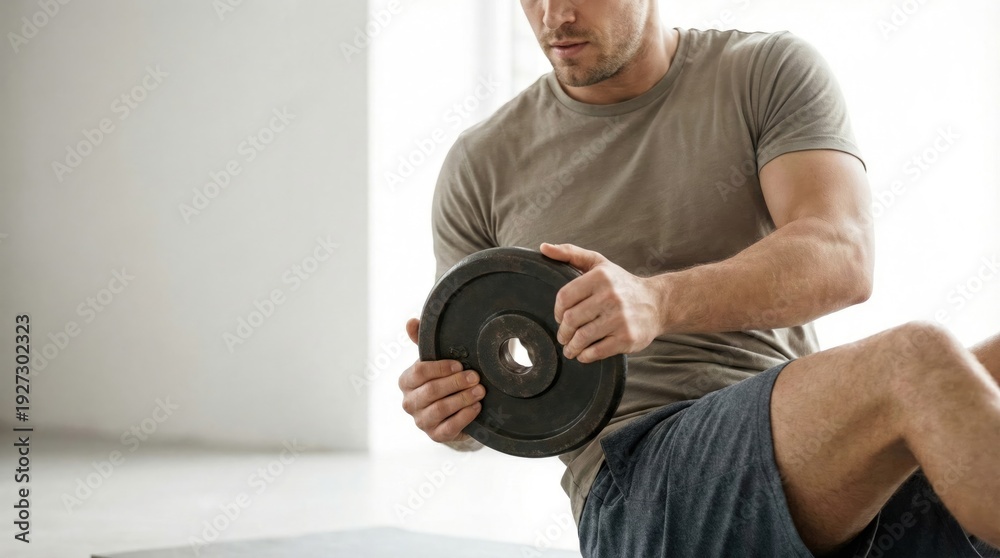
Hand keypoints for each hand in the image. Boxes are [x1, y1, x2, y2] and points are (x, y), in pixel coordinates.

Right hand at [398, 318, 484, 442]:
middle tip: (475, 377)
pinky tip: (477, 407)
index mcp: (406, 381)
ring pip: (440, 409)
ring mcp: (421, 421)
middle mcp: (409, 403)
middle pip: (431, 391)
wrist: (449, 411)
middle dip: (455, 383)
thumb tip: (411, 322)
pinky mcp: (435, 435)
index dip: (440, 368)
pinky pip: (449, 427)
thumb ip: (422, 342)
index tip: (459, 364)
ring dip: (463, 399)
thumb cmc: (440, 380)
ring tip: (480, 391)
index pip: (419, 373)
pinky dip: (465, 416)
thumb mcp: (433, 361)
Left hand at [541, 242, 663, 362]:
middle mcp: (610, 296)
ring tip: (570, 348)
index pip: (564, 297)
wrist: (658, 303)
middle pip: (571, 320)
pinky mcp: (627, 338)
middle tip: (563, 336)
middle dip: (563, 332)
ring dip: (571, 347)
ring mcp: (620, 318)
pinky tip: (584, 353)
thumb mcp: (598, 264)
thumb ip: (570, 253)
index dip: (557, 311)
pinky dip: (585, 356)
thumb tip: (543, 247)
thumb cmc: (622, 284)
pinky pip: (597, 351)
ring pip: (582, 338)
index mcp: (600, 277)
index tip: (561, 317)